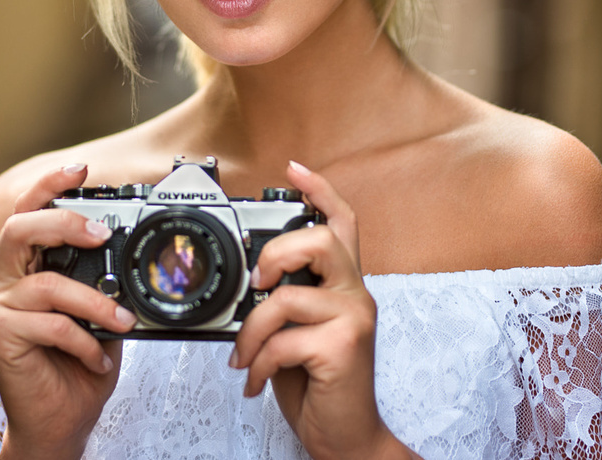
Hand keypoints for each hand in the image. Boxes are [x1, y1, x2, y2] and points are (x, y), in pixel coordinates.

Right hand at [0, 164, 138, 459]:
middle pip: (19, 228)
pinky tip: (98, 358)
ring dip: (94, 301)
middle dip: (64, 222)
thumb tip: (131, 252)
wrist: (59, 419)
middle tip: (101, 233)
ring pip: (45, 282)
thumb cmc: (75, 362)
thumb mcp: (96, 310)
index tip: (81, 170)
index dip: (49, 185)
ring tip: (121, 321)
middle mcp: (1, 278)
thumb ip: (99, 278)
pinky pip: (53, 325)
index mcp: (22, 264)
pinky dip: (85, 341)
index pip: (26, 211)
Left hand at [229, 161, 415, 459]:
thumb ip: (286, 302)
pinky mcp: (343, 348)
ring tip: (246, 356)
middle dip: (276, 256)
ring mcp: (353, 319)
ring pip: (287, 298)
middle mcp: (356, 295)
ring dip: (252, 332)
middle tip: (257, 285)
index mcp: (344, 286)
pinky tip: (257, 380)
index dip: (319, 191)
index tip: (294, 169)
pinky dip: (258, 363)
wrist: (347, 437)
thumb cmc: (319, 385)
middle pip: (321, 240)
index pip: (342, 223)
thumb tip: (249, 286)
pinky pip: (283, 341)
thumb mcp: (298, 333)